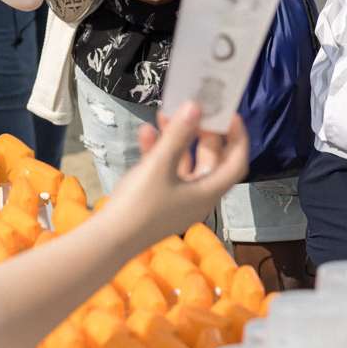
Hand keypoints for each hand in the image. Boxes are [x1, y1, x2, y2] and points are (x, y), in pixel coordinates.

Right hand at [106, 103, 249, 238]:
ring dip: (177, 139)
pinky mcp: (159, 201)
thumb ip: (178, 134)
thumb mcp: (159, 166)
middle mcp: (198, 197)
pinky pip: (166, 172)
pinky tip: (145, 133)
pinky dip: (159, 152)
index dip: (237, 137)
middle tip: (194, 109)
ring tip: (164, 114)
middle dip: (202, 133)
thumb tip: (196, 107)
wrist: (109, 240)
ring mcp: (178, 199)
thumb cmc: (140, 204)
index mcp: (208, 192)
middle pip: (210, 160)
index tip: (229, 114)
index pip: (236, 162)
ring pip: (185, 163)